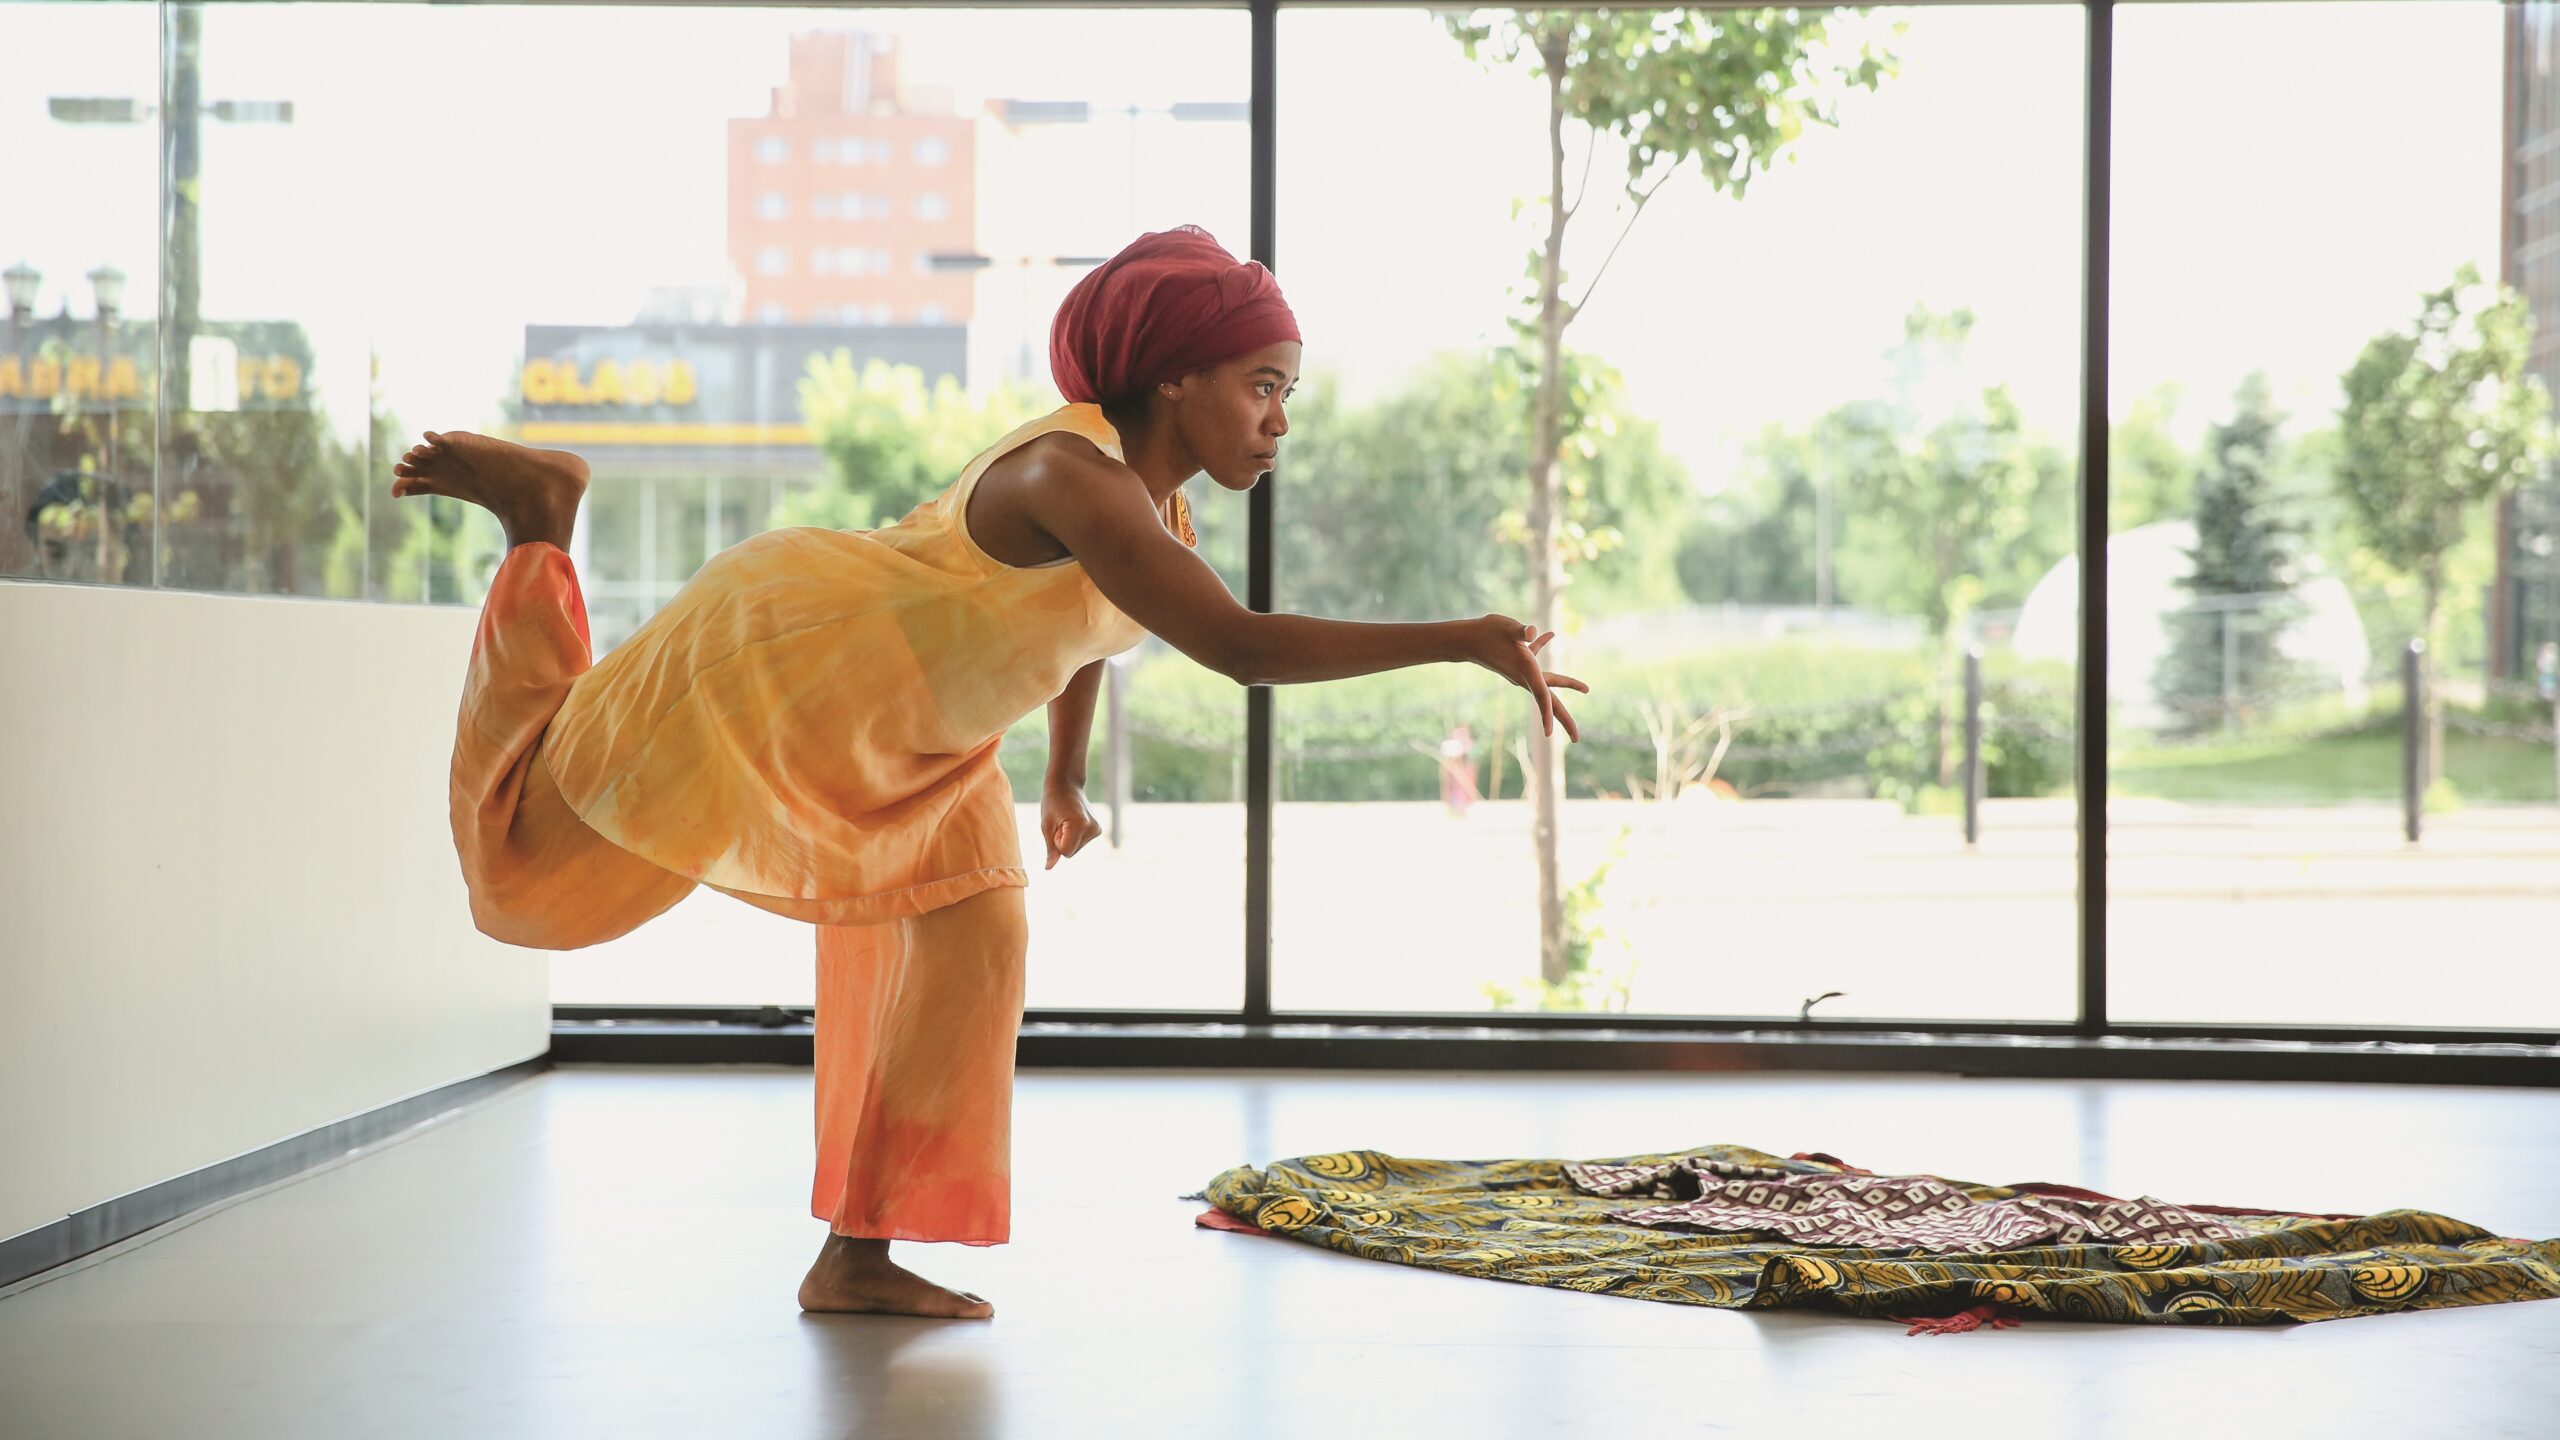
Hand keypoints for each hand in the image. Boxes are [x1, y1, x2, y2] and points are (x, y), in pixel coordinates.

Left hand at [1041, 782, 1103, 869]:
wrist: (1066, 785)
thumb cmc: (1052, 803)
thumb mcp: (1046, 826)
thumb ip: (1051, 849)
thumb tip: (1048, 868)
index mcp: (1079, 826)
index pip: (1065, 853)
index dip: (1056, 842)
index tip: (1057, 825)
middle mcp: (1092, 828)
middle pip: (1071, 852)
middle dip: (1062, 841)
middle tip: (1060, 822)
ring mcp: (1097, 829)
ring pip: (1076, 849)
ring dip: (1068, 838)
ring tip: (1066, 820)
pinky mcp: (1098, 829)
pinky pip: (1081, 843)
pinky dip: (1075, 836)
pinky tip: (1073, 821)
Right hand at [1462, 615, 1588, 742]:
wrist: (1467, 639)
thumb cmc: (1488, 633)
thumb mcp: (1508, 628)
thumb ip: (1521, 631)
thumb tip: (1532, 632)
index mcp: (1527, 671)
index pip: (1542, 696)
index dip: (1547, 714)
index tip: (1550, 734)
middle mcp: (1526, 677)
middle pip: (1549, 702)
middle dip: (1564, 719)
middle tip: (1577, 739)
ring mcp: (1523, 673)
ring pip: (1548, 684)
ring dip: (1566, 685)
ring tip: (1584, 689)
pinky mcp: (1520, 663)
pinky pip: (1537, 659)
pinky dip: (1544, 648)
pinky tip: (1551, 635)